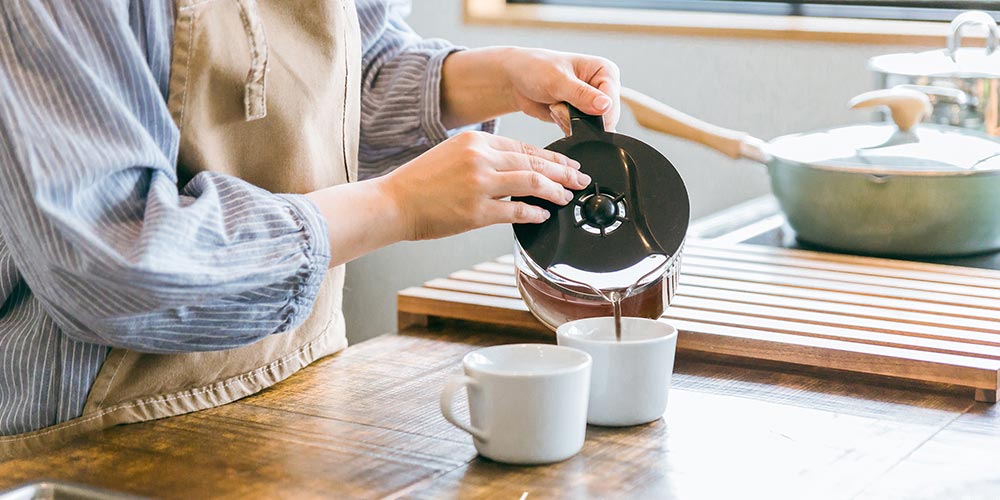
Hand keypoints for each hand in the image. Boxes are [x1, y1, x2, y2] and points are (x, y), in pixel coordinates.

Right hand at [379, 131, 590, 239]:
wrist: (393, 202)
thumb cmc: (420, 183)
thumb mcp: (453, 154)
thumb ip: (484, 157)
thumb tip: (518, 168)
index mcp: (477, 141)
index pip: (524, 147)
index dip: (551, 157)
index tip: (567, 164)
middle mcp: (481, 158)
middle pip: (534, 163)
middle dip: (563, 172)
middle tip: (580, 179)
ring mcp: (480, 185)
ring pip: (532, 184)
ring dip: (555, 191)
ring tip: (568, 196)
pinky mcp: (477, 211)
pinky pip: (516, 210)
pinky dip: (535, 212)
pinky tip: (544, 214)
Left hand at [499, 48, 620, 133]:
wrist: (516, 80)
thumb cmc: (535, 69)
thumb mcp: (557, 80)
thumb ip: (581, 94)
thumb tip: (605, 106)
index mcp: (605, 71)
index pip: (612, 101)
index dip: (597, 113)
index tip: (577, 110)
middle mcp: (602, 88)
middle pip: (604, 118)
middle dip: (578, 117)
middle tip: (558, 104)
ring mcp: (592, 104)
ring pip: (591, 128)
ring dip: (568, 121)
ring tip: (555, 104)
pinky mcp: (582, 117)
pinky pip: (580, 133)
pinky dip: (565, 127)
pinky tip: (555, 111)